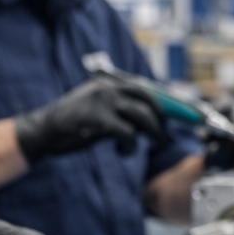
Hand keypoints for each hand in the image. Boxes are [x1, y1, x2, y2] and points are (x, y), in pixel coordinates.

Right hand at [14, 75, 167, 162]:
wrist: (44, 130)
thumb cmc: (74, 124)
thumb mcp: (101, 111)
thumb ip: (123, 112)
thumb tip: (151, 123)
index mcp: (110, 83)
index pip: (147, 88)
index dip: (170, 101)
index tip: (189, 114)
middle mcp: (109, 87)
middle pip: (149, 100)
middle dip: (163, 120)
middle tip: (166, 137)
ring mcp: (103, 101)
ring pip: (143, 116)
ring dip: (154, 134)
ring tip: (154, 144)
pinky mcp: (98, 118)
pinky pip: (128, 133)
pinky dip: (130, 146)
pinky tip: (122, 151)